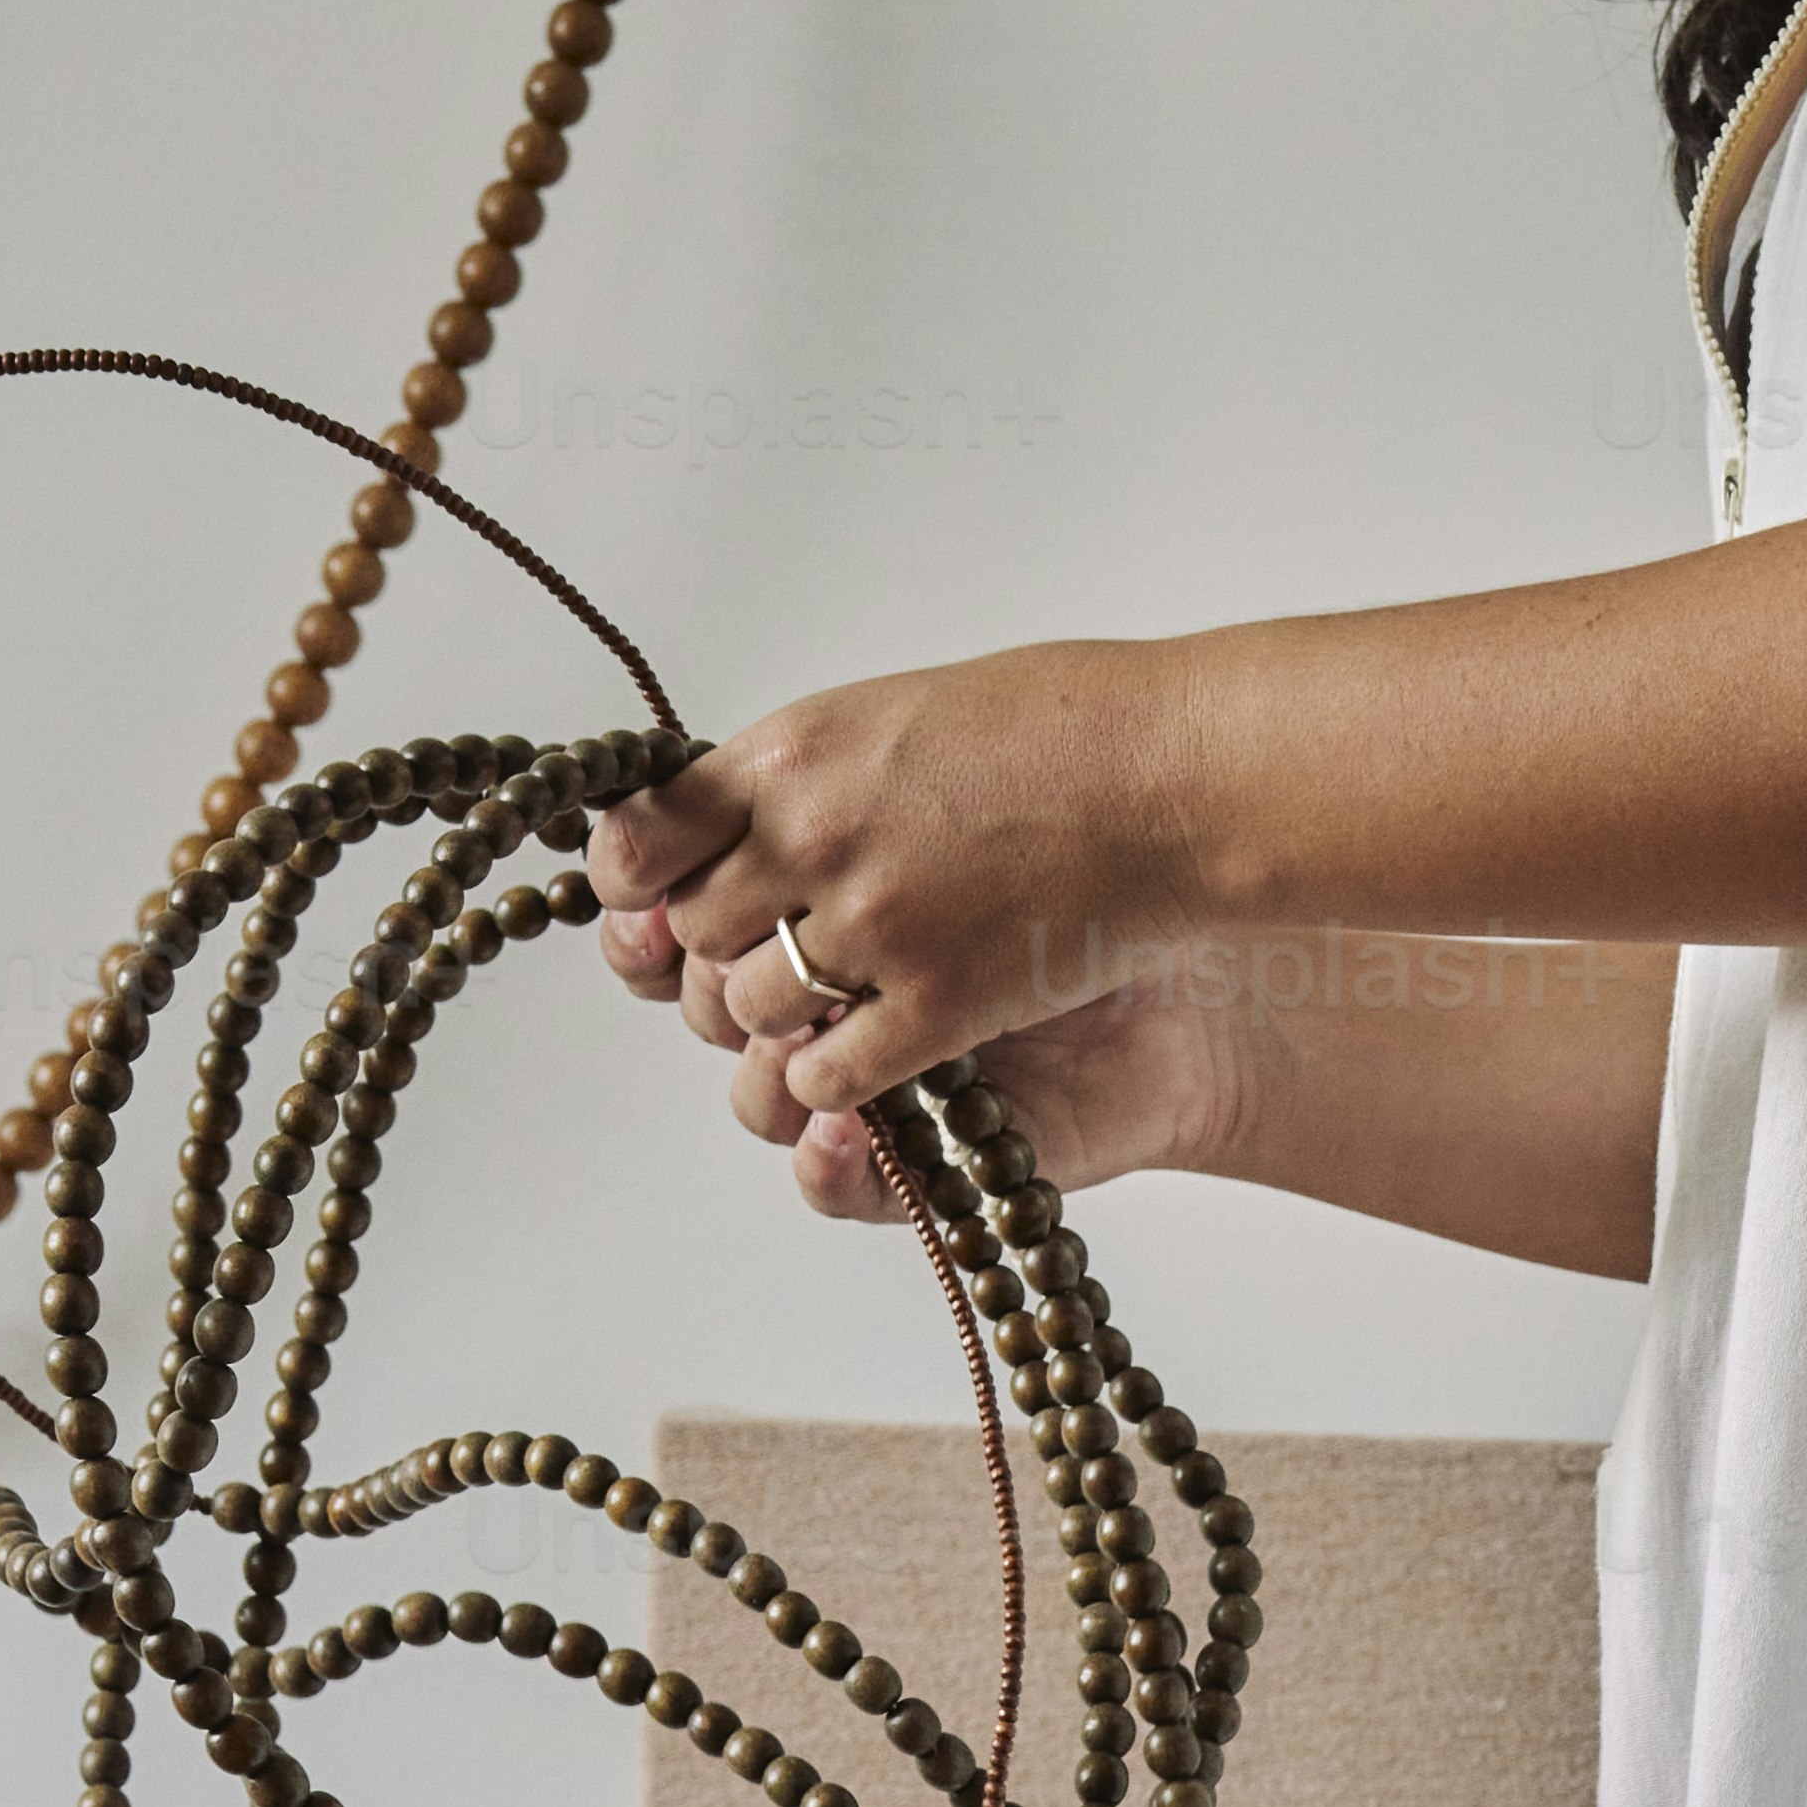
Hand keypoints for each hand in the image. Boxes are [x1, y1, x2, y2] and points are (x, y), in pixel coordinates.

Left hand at [585, 634, 1198, 1205]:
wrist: (1170, 779)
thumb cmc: (1057, 734)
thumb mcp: (893, 715)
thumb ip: (804, 779)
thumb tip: (721, 826)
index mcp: (787, 754)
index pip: (643, 841)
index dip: (637, 890)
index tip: (660, 907)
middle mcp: (809, 836)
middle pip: (695, 943)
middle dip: (719, 971)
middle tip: (772, 971)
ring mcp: (873, 924)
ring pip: (752, 1017)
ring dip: (780, 1032)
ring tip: (837, 1013)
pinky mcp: (938, 1003)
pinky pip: (828, 1082)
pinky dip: (832, 1091)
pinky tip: (869, 1069)